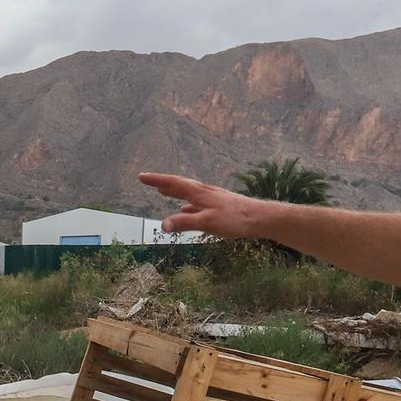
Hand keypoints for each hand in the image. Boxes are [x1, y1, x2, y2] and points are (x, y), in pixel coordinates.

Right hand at [137, 173, 261, 237]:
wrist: (260, 218)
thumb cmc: (234, 219)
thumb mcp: (207, 222)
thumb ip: (184, 222)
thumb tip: (162, 224)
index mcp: (199, 193)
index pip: (173, 184)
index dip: (156, 180)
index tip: (141, 177)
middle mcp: (204, 192)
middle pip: (179, 185)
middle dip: (163, 183)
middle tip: (148, 180)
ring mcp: (212, 198)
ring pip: (188, 193)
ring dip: (174, 192)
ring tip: (163, 191)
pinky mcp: (219, 206)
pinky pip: (196, 203)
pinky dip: (187, 204)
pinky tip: (186, 209)